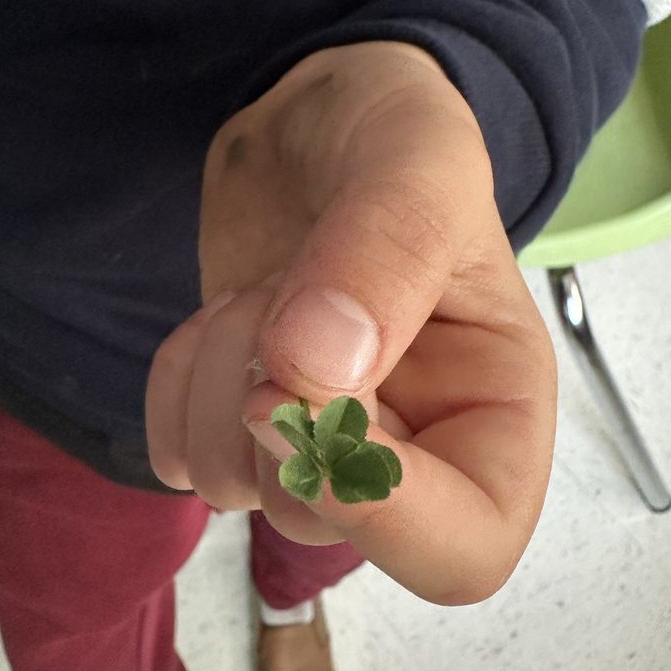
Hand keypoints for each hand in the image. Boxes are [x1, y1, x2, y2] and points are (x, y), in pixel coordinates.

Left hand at [146, 41, 556, 604]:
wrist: (316, 119)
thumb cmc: (396, 134)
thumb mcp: (419, 160)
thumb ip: (388, 249)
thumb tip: (318, 370)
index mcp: (495, 410)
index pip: (465, 552)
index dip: (380, 513)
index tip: (308, 403)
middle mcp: (412, 447)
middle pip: (327, 520)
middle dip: (278, 408)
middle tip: (277, 301)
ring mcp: (319, 441)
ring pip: (238, 488)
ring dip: (222, 380)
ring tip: (263, 291)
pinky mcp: (241, 422)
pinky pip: (177, 455)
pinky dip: (176, 383)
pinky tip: (221, 315)